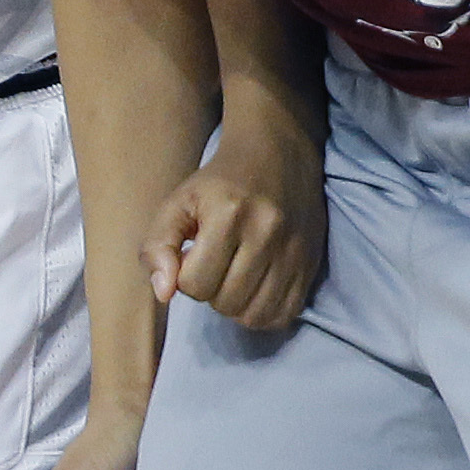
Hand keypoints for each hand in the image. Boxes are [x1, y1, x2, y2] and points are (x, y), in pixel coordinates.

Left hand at [148, 140, 326, 333]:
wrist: (277, 154)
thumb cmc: (219, 182)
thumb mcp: (177, 202)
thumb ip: (157, 245)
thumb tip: (163, 293)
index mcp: (228, 214)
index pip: (195, 284)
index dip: (184, 278)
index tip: (192, 257)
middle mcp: (267, 233)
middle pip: (226, 302)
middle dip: (210, 293)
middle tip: (213, 266)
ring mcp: (294, 251)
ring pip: (255, 315)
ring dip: (236, 306)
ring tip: (233, 279)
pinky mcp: (312, 264)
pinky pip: (285, 314)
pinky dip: (264, 312)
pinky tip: (255, 289)